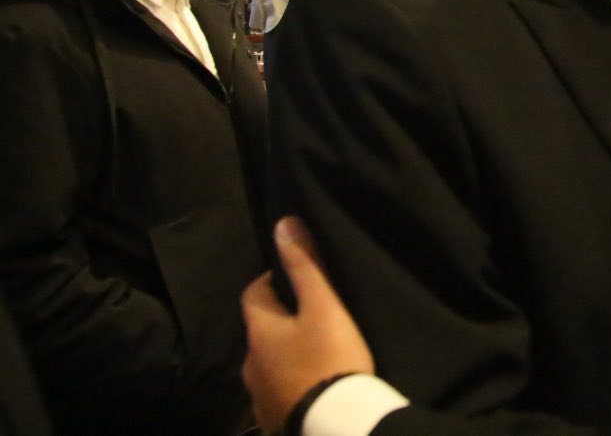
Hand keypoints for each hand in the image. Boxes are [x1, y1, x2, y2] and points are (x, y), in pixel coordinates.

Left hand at [241, 217, 373, 432]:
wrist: (333, 424)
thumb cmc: (329, 358)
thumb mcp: (324, 307)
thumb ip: (305, 266)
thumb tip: (283, 223)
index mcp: (260, 331)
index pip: (252, 293)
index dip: (272, 282)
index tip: (299, 282)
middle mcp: (250, 363)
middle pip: (261, 331)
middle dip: (282, 321)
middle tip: (316, 318)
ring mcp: (259, 395)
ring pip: (269, 364)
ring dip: (286, 356)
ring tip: (318, 354)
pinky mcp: (272, 419)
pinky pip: (278, 393)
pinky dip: (291, 384)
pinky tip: (313, 386)